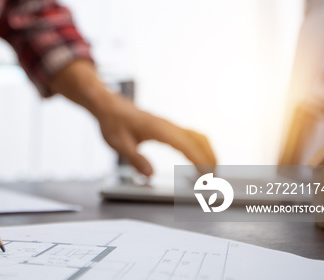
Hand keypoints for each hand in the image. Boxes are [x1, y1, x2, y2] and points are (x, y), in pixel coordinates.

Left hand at [96, 94, 215, 175]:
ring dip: (208, 152)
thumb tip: (150, 174)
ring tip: (211, 173)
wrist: (108, 106)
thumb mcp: (118, 144)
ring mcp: (169, 126)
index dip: (200, 161)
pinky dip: (200, 148)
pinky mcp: (167, 127)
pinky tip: (198, 160)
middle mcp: (168, 126)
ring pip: (198, 136)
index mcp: (159, 129)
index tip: (208, 175)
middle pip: (199, 140)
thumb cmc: (112, 123)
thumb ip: (134, 159)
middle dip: (210, 159)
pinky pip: (190, 136)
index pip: (187, 146)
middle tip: (215, 180)